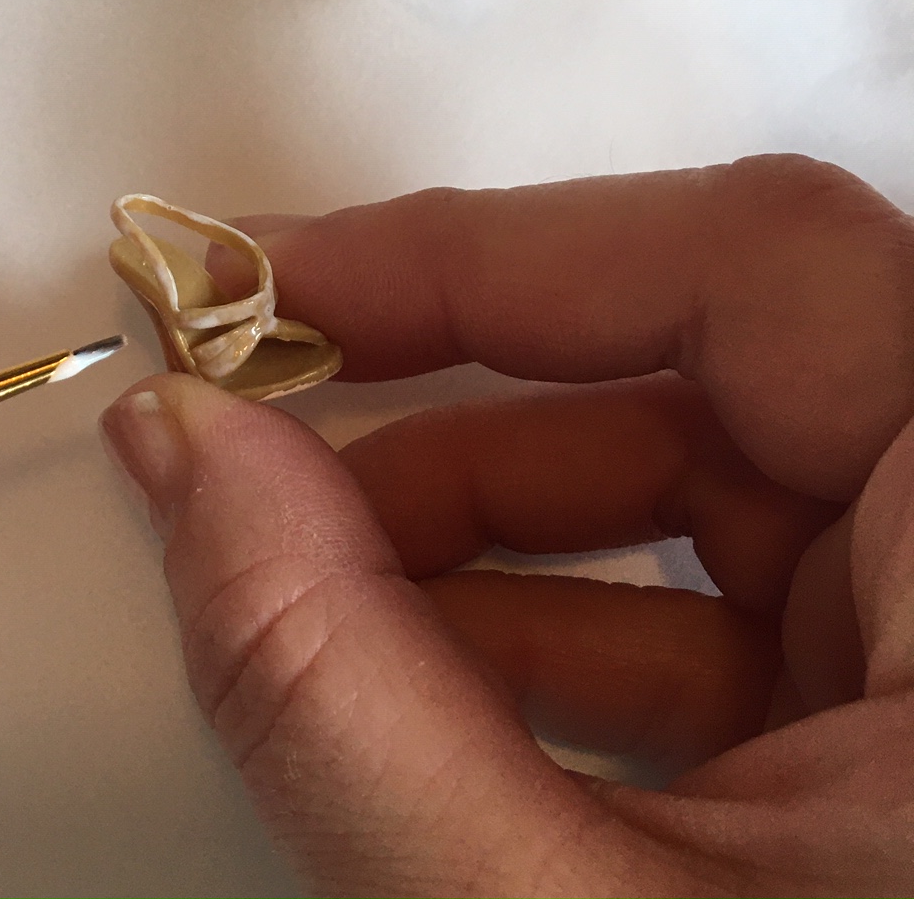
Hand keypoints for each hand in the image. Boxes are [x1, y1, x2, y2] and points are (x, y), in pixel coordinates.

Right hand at [101, 156, 913, 895]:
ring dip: (485, 522)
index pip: (757, 268)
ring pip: (708, 484)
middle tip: (260, 434)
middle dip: (461, 398)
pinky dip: (554, 626)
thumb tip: (176, 454)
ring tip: (308, 583)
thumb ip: (337, 685)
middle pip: (717, 363)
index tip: (286, 290)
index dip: (497, 246)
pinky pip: (726, 604)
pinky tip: (420, 684)